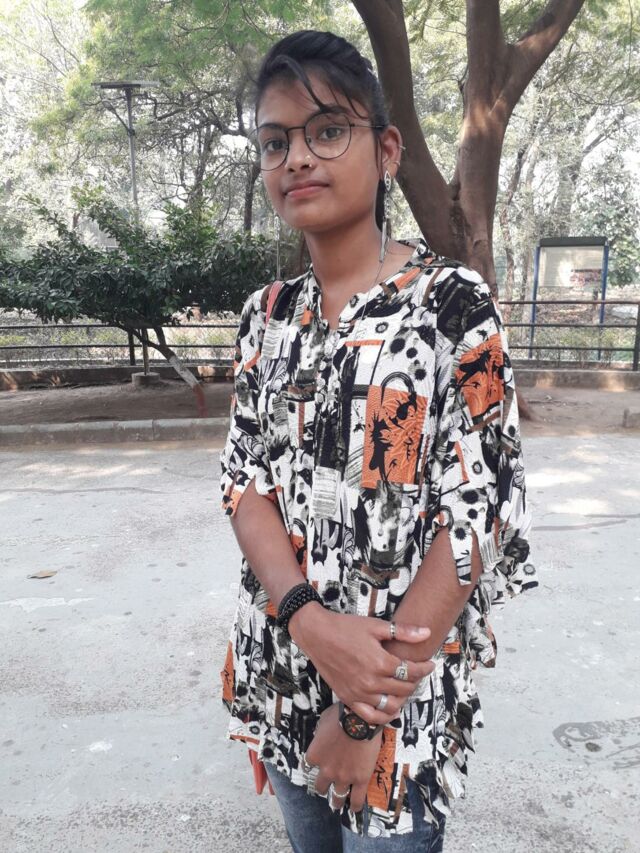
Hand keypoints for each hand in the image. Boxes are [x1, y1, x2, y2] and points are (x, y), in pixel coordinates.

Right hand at [289, 603, 434, 724]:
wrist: (316, 635)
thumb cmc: (345, 627)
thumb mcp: (375, 626)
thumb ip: (403, 632)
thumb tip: (426, 633)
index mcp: (380, 662)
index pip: (411, 671)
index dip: (424, 668)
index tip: (429, 664)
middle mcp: (371, 682)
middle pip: (404, 689)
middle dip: (415, 681)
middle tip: (417, 673)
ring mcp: (359, 693)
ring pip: (391, 706)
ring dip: (402, 698)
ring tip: (404, 688)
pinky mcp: (348, 699)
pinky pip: (371, 716)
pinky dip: (384, 716)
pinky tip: (391, 706)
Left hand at [305, 703, 381, 812]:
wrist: (359, 719)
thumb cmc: (340, 715)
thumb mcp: (323, 720)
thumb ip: (319, 732)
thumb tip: (320, 734)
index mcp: (314, 755)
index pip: (309, 765)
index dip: (315, 764)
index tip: (319, 764)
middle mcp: (326, 770)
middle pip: (320, 786)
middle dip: (323, 787)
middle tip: (327, 786)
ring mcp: (343, 777)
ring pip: (337, 797)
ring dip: (336, 800)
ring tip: (338, 802)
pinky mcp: (360, 779)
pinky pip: (356, 799)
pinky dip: (354, 805)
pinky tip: (354, 807)